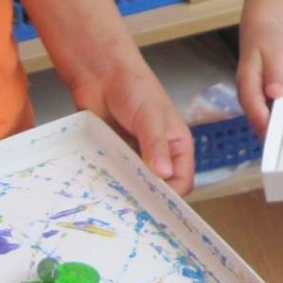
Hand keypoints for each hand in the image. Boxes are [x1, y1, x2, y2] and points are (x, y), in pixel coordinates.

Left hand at [74, 55, 195, 193]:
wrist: (99, 73)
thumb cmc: (134, 86)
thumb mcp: (150, 115)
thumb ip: (156, 144)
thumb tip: (163, 173)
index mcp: (176, 145)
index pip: (182, 180)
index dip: (173, 195)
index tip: (156, 206)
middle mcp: (158, 154)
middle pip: (158, 187)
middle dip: (148, 198)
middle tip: (133, 208)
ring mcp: (134, 157)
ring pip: (135, 185)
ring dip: (126, 192)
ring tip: (115, 201)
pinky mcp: (113, 155)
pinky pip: (114, 177)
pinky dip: (109, 183)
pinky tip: (100, 188)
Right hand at [236, 20, 282, 139]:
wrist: (264, 34)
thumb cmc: (270, 43)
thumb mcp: (275, 52)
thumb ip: (275, 72)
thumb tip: (275, 93)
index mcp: (247, 84)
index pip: (253, 108)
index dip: (264, 124)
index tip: (277, 138)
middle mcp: (248, 96)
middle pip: (257, 120)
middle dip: (272, 133)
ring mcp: (255, 100)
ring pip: (264, 119)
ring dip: (277, 129)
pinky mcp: (263, 100)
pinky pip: (270, 114)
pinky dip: (280, 120)